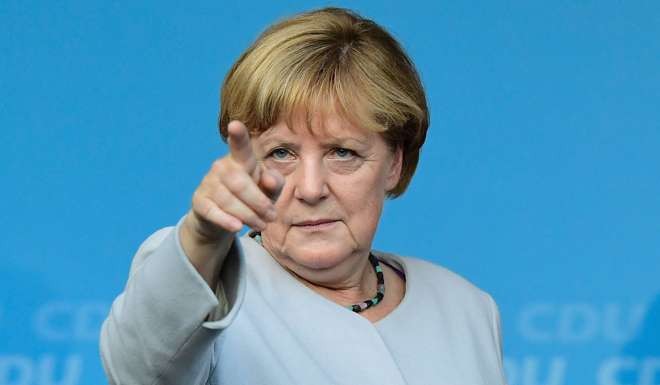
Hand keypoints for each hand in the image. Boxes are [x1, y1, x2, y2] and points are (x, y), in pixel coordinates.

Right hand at [185, 120, 284, 241]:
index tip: (235, 125)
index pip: (240, 146)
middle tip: (272, 217)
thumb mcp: (268, 191)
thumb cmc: (250, 197)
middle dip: (259, 203)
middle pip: (240, 184)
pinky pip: (212, 211)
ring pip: (228, 200)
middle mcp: (221, 167)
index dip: (238, 136)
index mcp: (240, 160)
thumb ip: (274, 183)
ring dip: (248, 216)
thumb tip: (269, 180)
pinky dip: (226, 220)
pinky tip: (236, 227)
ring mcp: (208, 184)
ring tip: (261, 225)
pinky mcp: (199, 202)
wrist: (221, 218)